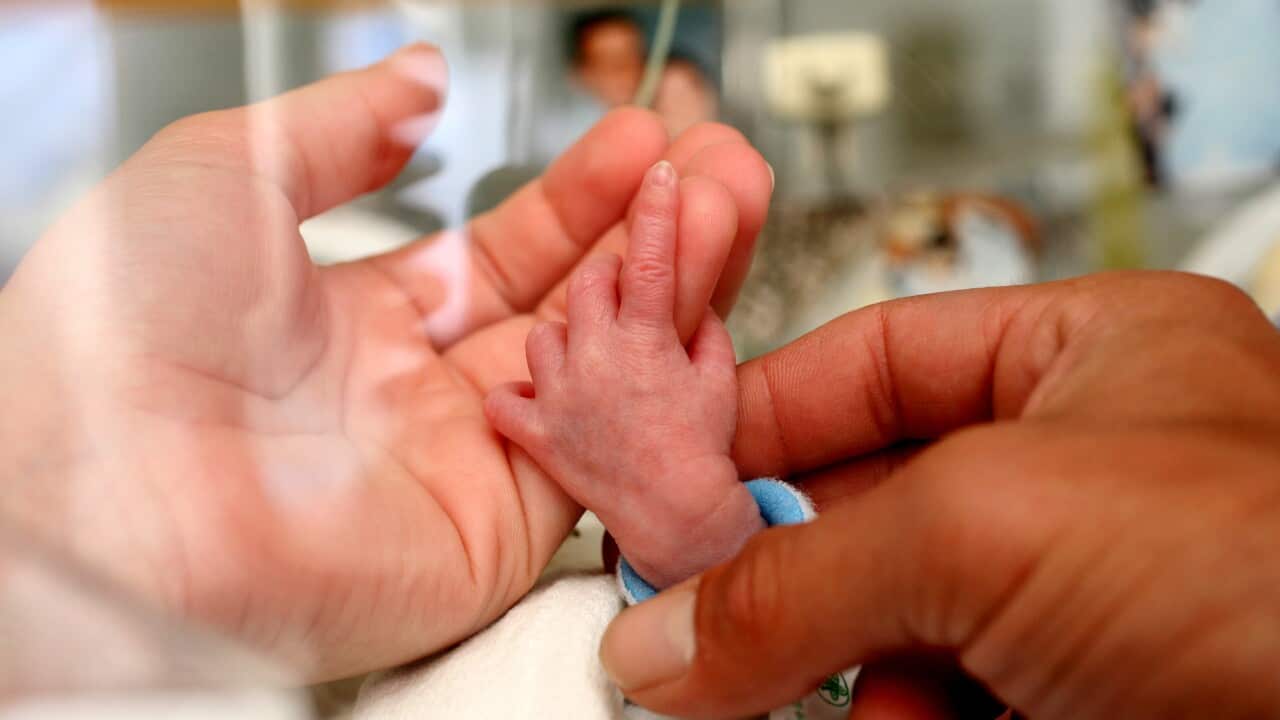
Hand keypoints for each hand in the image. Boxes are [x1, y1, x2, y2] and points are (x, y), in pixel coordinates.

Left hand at [0, 45, 773, 680]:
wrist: (102, 480)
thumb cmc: (126, 324)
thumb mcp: (226, 170)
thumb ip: (341, 126)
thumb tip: (420, 78)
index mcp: (356, 323)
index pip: (500, 256)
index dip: (574, 199)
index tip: (637, 140)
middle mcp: (419, 397)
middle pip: (566, 310)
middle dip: (648, 234)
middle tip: (716, 164)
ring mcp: (465, 464)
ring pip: (600, 371)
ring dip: (671, 284)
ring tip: (729, 195)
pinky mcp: (499, 531)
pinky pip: (607, 450)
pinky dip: (660, 374)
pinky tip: (697, 290)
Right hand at [599, 272, 1279, 718]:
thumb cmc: (1271, 579)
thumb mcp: (991, 530)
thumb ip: (803, 577)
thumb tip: (664, 640)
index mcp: (1089, 360)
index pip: (875, 360)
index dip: (762, 416)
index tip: (667, 480)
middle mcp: (1086, 472)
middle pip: (872, 505)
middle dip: (784, 566)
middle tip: (689, 618)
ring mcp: (1085, 598)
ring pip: (897, 624)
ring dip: (840, 672)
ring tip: (821, 702)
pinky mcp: (1081, 698)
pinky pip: (938, 703)